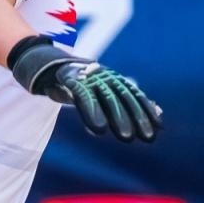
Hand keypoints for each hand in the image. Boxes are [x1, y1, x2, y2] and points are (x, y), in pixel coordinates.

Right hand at [8, 37, 160, 142]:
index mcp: (111, 78)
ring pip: (107, 98)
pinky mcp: (70, 81)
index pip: (133, 94)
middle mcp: (103, 75)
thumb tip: (158, 112)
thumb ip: (126, 101)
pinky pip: (83, 98)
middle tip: (147, 137)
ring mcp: (87, 77)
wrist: (44, 65)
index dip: (146, 110)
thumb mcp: (100, 91)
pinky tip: (99, 129)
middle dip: (136, 117)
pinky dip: (92, 113)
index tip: (158, 128)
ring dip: (118, 118)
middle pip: (124, 97)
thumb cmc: (75, 81)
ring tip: (127, 137)